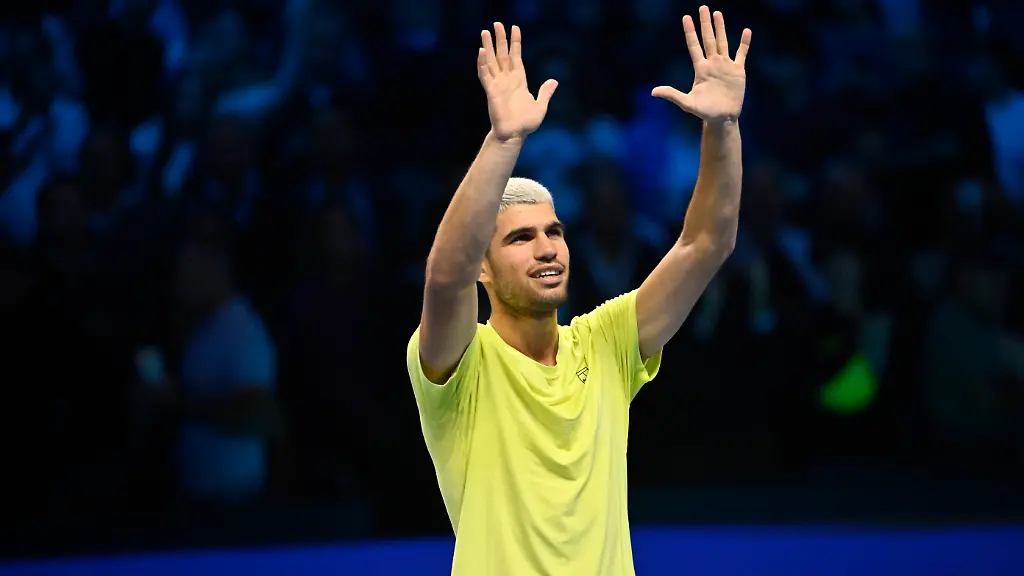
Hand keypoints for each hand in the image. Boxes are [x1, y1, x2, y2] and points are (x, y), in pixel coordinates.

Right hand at [477, 23, 557, 140]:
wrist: (515, 135)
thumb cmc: (526, 123)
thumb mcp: (541, 105)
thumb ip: (545, 92)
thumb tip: (554, 81)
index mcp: (519, 80)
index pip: (516, 56)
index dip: (515, 42)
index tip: (515, 28)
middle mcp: (507, 80)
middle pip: (502, 54)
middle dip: (500, 39)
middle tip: (496, 23)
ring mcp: (498, 84)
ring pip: (491, 61)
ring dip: (488, 46)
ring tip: (484, 32)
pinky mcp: (491, 92)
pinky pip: (485, 75)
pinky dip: (482, 63)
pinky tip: (481, 52)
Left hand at [652, 6, 750, 123]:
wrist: (722, 118)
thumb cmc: (704, 111)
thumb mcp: (687, 103)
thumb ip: (672, 95)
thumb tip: (653, 92)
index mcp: (700, 69)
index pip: (694, 46)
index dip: (690, 32)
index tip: (686, 18)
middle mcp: (712, 64)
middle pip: (708, 39)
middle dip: (705, 24)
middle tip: (703, 8)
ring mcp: (725, 66)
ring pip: (722, 42)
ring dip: (720, 28)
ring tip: (717, 14)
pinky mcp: (737, 71)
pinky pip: (741, 54)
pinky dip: (744, 43)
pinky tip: (746, 31)